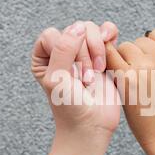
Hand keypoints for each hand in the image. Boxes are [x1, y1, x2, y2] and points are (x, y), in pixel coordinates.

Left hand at [26, 21, 119, 154]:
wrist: (91, 127)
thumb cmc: (69, 108)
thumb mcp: (57, 78)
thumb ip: (63, 49)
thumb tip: (79, 27)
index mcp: (44, 57)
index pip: (54, 34)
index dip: (65, 52)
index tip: (71, 75)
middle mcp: (62, 52)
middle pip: (75, 30)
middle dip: (84, 55)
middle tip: (86, 79)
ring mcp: (83, 53)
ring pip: (92, 29)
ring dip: (97, 51)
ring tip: (97, 73)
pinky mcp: (103, 56)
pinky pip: (107, 32)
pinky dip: (110, 38)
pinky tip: (109, 53)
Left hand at [105, 28, 154, 149]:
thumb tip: (146, 40)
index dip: (149, 49)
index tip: (150, 66)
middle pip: (139, 42)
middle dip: (136, 57)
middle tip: (142, 80)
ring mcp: (145, 65)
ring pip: (124, 48)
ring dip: (123, 62)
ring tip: (133, 85)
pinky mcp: (127, 77)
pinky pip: (110, 57)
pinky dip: (110, 65)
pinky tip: (117, 80)